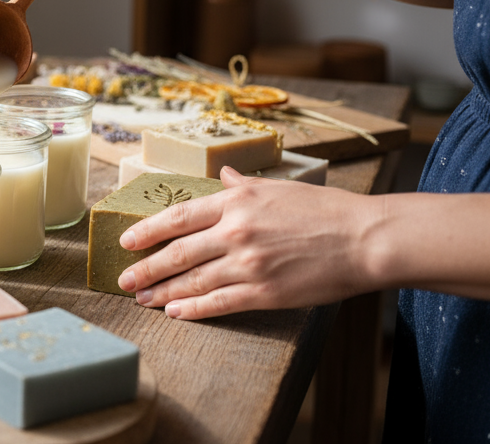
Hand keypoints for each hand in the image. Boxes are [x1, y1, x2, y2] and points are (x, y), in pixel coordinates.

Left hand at [116, 167, 382, 319]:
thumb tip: (223, 176)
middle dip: (146, 268)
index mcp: (237, 201)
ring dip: (163, 291)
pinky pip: (219, 303)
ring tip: (143, 299)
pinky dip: (193, 309)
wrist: (366, 239)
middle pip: (178, 252)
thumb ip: (243, 187)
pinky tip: (176, 313)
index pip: (178, 216)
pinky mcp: (265, 292)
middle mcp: (236, 231)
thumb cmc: (326, 210)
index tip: (127, 241)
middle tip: (123, 279)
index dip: (148, 230)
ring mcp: (249, 263)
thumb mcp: (278, 188)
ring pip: (193, 280)